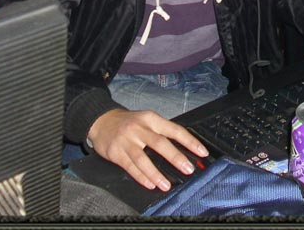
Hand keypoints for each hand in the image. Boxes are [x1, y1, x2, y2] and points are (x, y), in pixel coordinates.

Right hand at [87, 109, 209, 190]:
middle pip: (160, 143)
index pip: (174, 130)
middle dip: (176, 157)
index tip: (201, 152)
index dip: (189, 141)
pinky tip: (150, 184)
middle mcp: (139, 128)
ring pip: (143, 159)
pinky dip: (141, 177)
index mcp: (151, 119)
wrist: (102, 121)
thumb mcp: (146, 120)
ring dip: (156, 173)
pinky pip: (130, 166)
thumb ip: (162, 132)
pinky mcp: (116, 152)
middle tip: (188, 168)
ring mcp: (127, 140)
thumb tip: (183, 150)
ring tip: (166, 185)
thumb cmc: (129, 123)